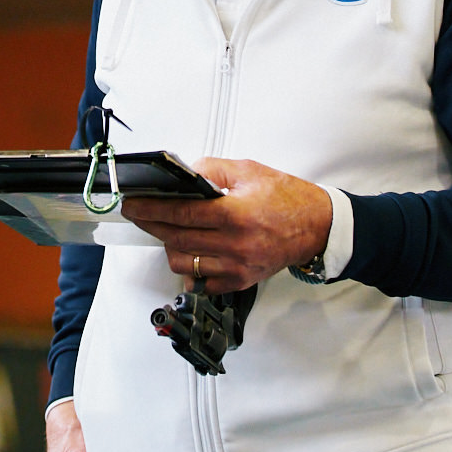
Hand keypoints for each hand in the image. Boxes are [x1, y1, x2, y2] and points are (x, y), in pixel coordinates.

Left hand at [123, 156, 330, 292]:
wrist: (319, 227)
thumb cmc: (287, 198)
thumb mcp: (249, 171)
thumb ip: (211, 169)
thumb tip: (182, 175)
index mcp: (236, 214)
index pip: (181, 213)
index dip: (151, 209)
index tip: (133, 205)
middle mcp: (235, 245)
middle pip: (176, 239)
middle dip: (151, 225)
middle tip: (138, 214)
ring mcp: (238, 267)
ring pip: (185, 264)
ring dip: (170, 246)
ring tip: (170, 231)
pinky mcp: (241, 281)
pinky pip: (203, 282)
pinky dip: (192, 268)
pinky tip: (193, 252)